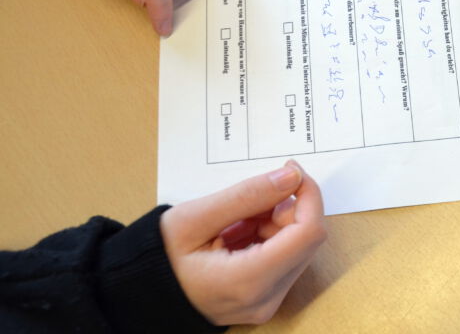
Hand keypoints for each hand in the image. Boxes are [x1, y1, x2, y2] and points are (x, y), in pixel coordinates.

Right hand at [160, 161, 326, 324]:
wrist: (136, 295)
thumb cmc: (157, 258)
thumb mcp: (195, 217)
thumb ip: (247, 195)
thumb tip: (292, 177)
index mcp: (248, 281)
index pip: (308, 233)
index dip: (309, 195)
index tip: (291, 170)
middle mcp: (265, 299)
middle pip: (305, 241)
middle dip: (287, 209)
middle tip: (250, 199)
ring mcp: (265, 304)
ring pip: (297, 248)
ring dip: (275, 223)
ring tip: (234, 221)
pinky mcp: (263, 301)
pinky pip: (284, 260)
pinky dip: (269, 237)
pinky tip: (237, 234)